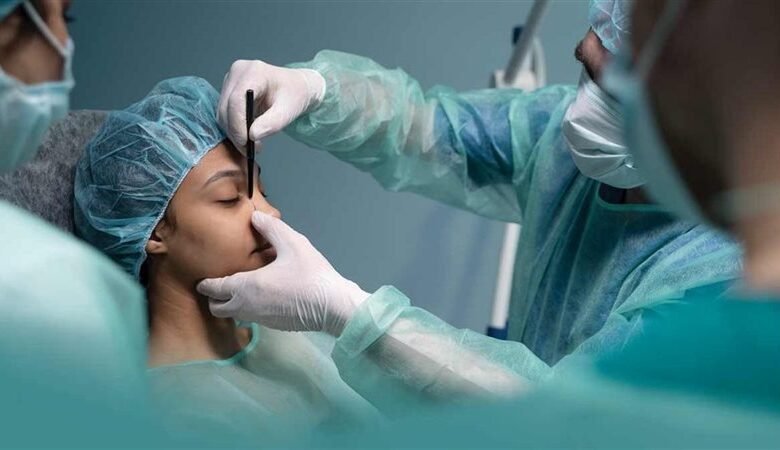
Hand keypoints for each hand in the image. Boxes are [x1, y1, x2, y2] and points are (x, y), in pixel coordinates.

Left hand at [197, 211, 368, 335]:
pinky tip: (263, 296)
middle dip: (214, 298)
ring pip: (234, 315)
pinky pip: (251, 318)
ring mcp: (260, 318)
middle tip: (220, 285)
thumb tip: (255, 216)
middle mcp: (248, 306)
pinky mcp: (273, 325)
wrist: (332, 305)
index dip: (206, 283)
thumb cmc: (311, 274)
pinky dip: (249, 309)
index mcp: (246, 286)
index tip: (202, 279)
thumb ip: (270, 229)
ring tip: (240, 289)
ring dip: (231, 305)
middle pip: (217, 309)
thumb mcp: (292, 243)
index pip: (214, 289)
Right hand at [217, 59, 325, 148]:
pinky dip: (233, 127)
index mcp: (254, 72)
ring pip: (222, 112)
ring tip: (251, 144)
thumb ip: (272, 123)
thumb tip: (252, 135)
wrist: (296, 87)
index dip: (238, 124)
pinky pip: (224, 112)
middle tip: (249, 150)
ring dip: (233, 132)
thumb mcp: (288, 111)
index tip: (246, 143)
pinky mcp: (229, 89)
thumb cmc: (295, 95)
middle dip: (235, 132)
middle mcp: (238, 72)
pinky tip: (247, 135)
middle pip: (226, 107)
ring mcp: (231, 79)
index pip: (236, 100)